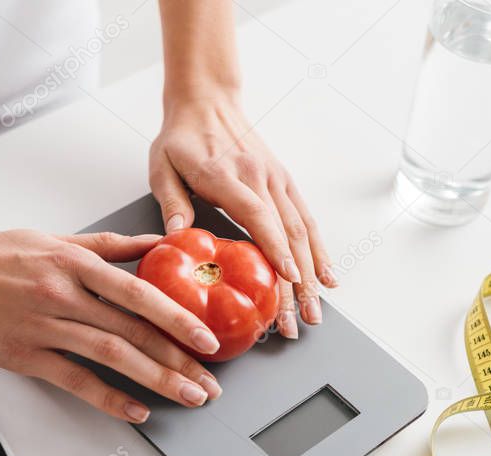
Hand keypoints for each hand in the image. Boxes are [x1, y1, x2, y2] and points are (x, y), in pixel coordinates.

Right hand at [0, 229, 223, 422]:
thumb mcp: (54, 239)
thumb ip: (107, 246)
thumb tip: (154, 244)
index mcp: (75, 263)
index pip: (141, 293)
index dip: (179, 318)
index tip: (207, 338)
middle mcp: (64, 293)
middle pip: (134, 330)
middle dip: (179, 359)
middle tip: (209, 381)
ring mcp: (43, 325)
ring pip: (112, 355)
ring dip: (156, 380)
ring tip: (186, 397)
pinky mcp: (22, 354)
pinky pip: (73, 379)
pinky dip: (108, 397)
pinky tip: (135, 410)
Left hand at [148, 93, 336, 339]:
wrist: (208, 101)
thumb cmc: (181, 138)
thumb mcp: (163, 166)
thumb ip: (172, 202)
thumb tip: (179, 238)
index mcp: (227, 175)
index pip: (257, 215)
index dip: (275, 248)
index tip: (289, 278)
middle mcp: (260, 177)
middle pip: (286, 234)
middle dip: (297, 282)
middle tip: (300, 319)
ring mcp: (277, 180)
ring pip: (302, 231)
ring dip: (313, 274)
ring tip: (316, 309)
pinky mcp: (285, 182)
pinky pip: (307, 220)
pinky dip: (319, 251)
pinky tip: (327, 277)